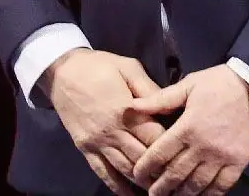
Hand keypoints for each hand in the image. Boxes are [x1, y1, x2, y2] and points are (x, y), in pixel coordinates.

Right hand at [42, 49, 165, 194]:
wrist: (63, 73)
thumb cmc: (100, 67)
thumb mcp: (129, 68)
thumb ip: (149, 89)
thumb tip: (168, 104)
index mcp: (125, 111)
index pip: (153, 136)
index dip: (170, 145)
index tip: (185, 151)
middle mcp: (111, 132)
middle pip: (140, 156)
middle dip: (160, 167)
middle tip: (178, 174)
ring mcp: (97, 143)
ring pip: (124, 169)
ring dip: (142, 180)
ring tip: (160, 186)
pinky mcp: (86, 150)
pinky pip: (103, 174)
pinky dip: (117, 187)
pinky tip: (131, 195)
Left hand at [130, 65, 248, 195]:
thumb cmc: (223, 82)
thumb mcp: (191, 84)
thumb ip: (162, 98)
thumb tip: (133, 106)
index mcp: (187, 128)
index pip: (158, 155)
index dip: (144, 169)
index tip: (138, 175)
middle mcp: (201, 147)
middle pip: (174, 175)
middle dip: (159, 188)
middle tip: (152, 194)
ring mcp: (221, 157)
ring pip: (195, 185)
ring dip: (181, 194)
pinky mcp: (238, 162)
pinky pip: (221, 187)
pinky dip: (208, 195)